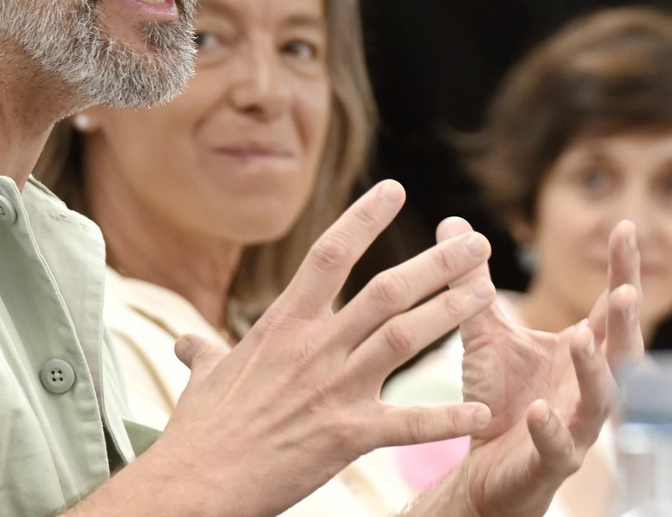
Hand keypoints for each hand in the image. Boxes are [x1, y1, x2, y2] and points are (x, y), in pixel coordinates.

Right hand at [138, 181, 496, 516]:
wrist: (196, 481)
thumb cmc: (199, 432)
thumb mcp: (203, 378)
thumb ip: (204, 352)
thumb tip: (184, 342)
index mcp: (282, 324)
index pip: (328, 254)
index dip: (363, 218)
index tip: (394, 189)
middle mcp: (314, 348)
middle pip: (386, 291)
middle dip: (437, 265)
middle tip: (477, 244)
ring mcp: (333, 389)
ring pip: (405, 339)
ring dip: (450, 314)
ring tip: (487, 293)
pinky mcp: (346, 436)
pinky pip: (408, 424)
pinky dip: (446, 418)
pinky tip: (480, 412)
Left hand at [442, 221, 642, 516]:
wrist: (482, 471)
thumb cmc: (498, 399)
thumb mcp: (485, 333)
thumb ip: (473, 282)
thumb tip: (453, 223)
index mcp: (582, 354)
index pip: (610, 308)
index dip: (621, 270)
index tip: (625, 227)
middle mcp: (589, 388)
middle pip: (623, 354)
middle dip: (627, 322)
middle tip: (625, 291)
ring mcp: (576, 428)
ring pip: (600, 401)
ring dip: (593, 370)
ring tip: (581, 337)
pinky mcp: (552, 464)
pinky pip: (559, 448)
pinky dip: (551, 429)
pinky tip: (538, 412)